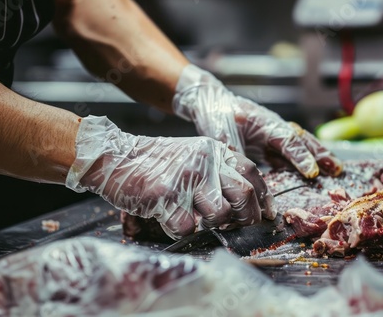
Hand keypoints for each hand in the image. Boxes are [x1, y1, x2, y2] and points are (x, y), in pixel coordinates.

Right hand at [66, 116, 274, 239]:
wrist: (117, 156)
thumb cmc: (156, 161)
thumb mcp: (194, 154)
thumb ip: (218, 171)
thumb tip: (246, 201)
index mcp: (214, 151)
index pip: (251, 173)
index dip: (262, 198)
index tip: (265, 213)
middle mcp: (205, 162)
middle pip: (244, 195)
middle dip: (246, 217)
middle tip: (235, 224)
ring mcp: (186, 179)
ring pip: (220, 214)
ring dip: (214, 225)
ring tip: (200, 221)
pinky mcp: (166, 197)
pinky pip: (187, 227)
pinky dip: (183, 232)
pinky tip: (172, 221)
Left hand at [173, 65, 342, 177]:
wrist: (210, 102)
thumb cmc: (217, 114)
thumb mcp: (221, 134)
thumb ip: (235, 153)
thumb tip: (244, 174)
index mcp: (265, 123)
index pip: (288, 140)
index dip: (300, 157)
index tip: (312, 171)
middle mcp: (274, 128)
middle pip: (303, 140)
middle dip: (321, 154)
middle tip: (337, 169)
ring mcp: (273, 136)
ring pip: (300, 146)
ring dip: (317, 158)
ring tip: (335, 171)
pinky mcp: (268, 145)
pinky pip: (288, 155)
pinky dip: (301, 164)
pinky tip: (311, 176)